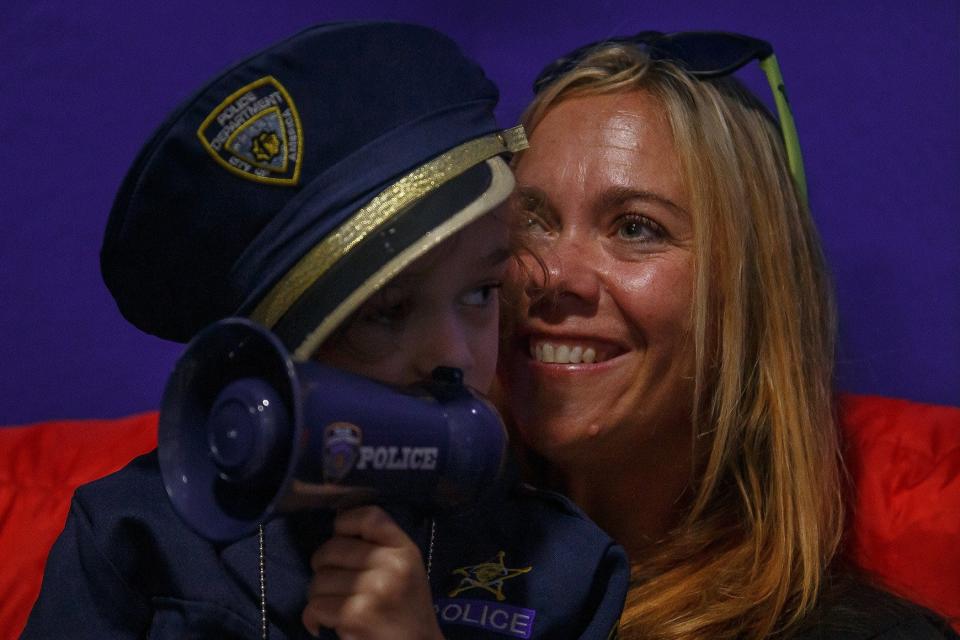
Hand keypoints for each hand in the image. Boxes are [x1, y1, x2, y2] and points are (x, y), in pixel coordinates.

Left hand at [301, 505, 442, 638]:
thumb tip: (336, 523)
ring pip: (319, 579)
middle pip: (332, 549)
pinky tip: (323, 624)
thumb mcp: (406, 568)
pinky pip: (315, 606)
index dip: (345, 523)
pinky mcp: (356, 616)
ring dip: (318, 595)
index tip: (340, 537)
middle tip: (332, 582)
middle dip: (322, 566)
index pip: (368, 517)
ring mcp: (374, 590)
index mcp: (405, 550)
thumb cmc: (407, 609)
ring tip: (333, 606)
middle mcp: (391, 566)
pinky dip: (313, 617)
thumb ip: (380, 545)